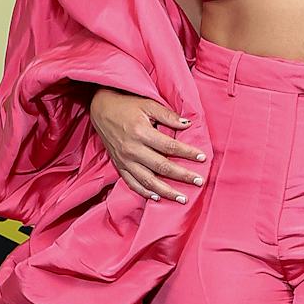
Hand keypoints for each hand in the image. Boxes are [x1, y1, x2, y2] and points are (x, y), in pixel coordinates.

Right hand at [87, 86, 207, 202]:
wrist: (101, 109)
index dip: (187, 153)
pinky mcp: (119, 166)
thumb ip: (168, 116)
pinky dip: (145, 193)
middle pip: (162, 167)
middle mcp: (132, 149)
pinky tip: (157, 198)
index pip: (169, 147)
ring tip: (182, 199)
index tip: (202, 158)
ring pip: (148, 181)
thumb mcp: (148, 104)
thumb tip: (188, 124)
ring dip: (166, 192)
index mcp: (141, 132)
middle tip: (199, 182)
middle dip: (182, 176)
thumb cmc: (127, 105)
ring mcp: (124, 160)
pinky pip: (132, 183)